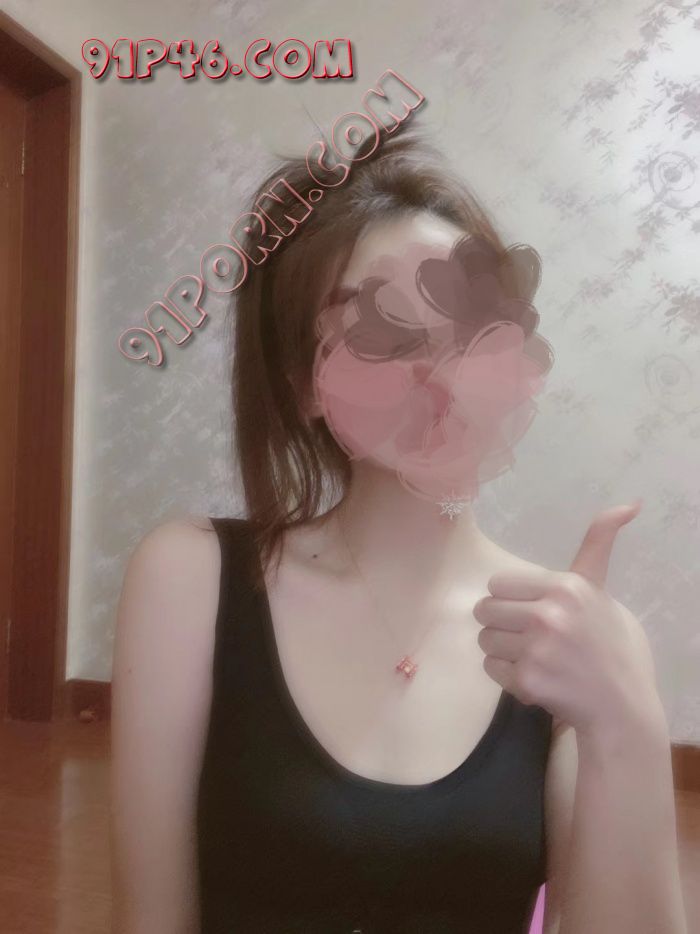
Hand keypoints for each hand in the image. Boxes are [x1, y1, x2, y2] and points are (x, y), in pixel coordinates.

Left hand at [472, 500, 661, 736]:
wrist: (623, 707)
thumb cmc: (615, 646)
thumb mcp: (603, 591)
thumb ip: (597, 548)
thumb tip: (630, 502)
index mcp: (566, 586)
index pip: (498, 583)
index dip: (509, 599)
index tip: (529, 611)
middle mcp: (548, 613)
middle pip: (484, 609)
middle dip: (500, 623)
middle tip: (525, 636)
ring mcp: (536, 648)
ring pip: (484, 639)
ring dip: (501, 650)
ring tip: (533, 657)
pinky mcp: (527, 680)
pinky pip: (491, 668)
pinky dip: (506, 676)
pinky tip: (534, 678)